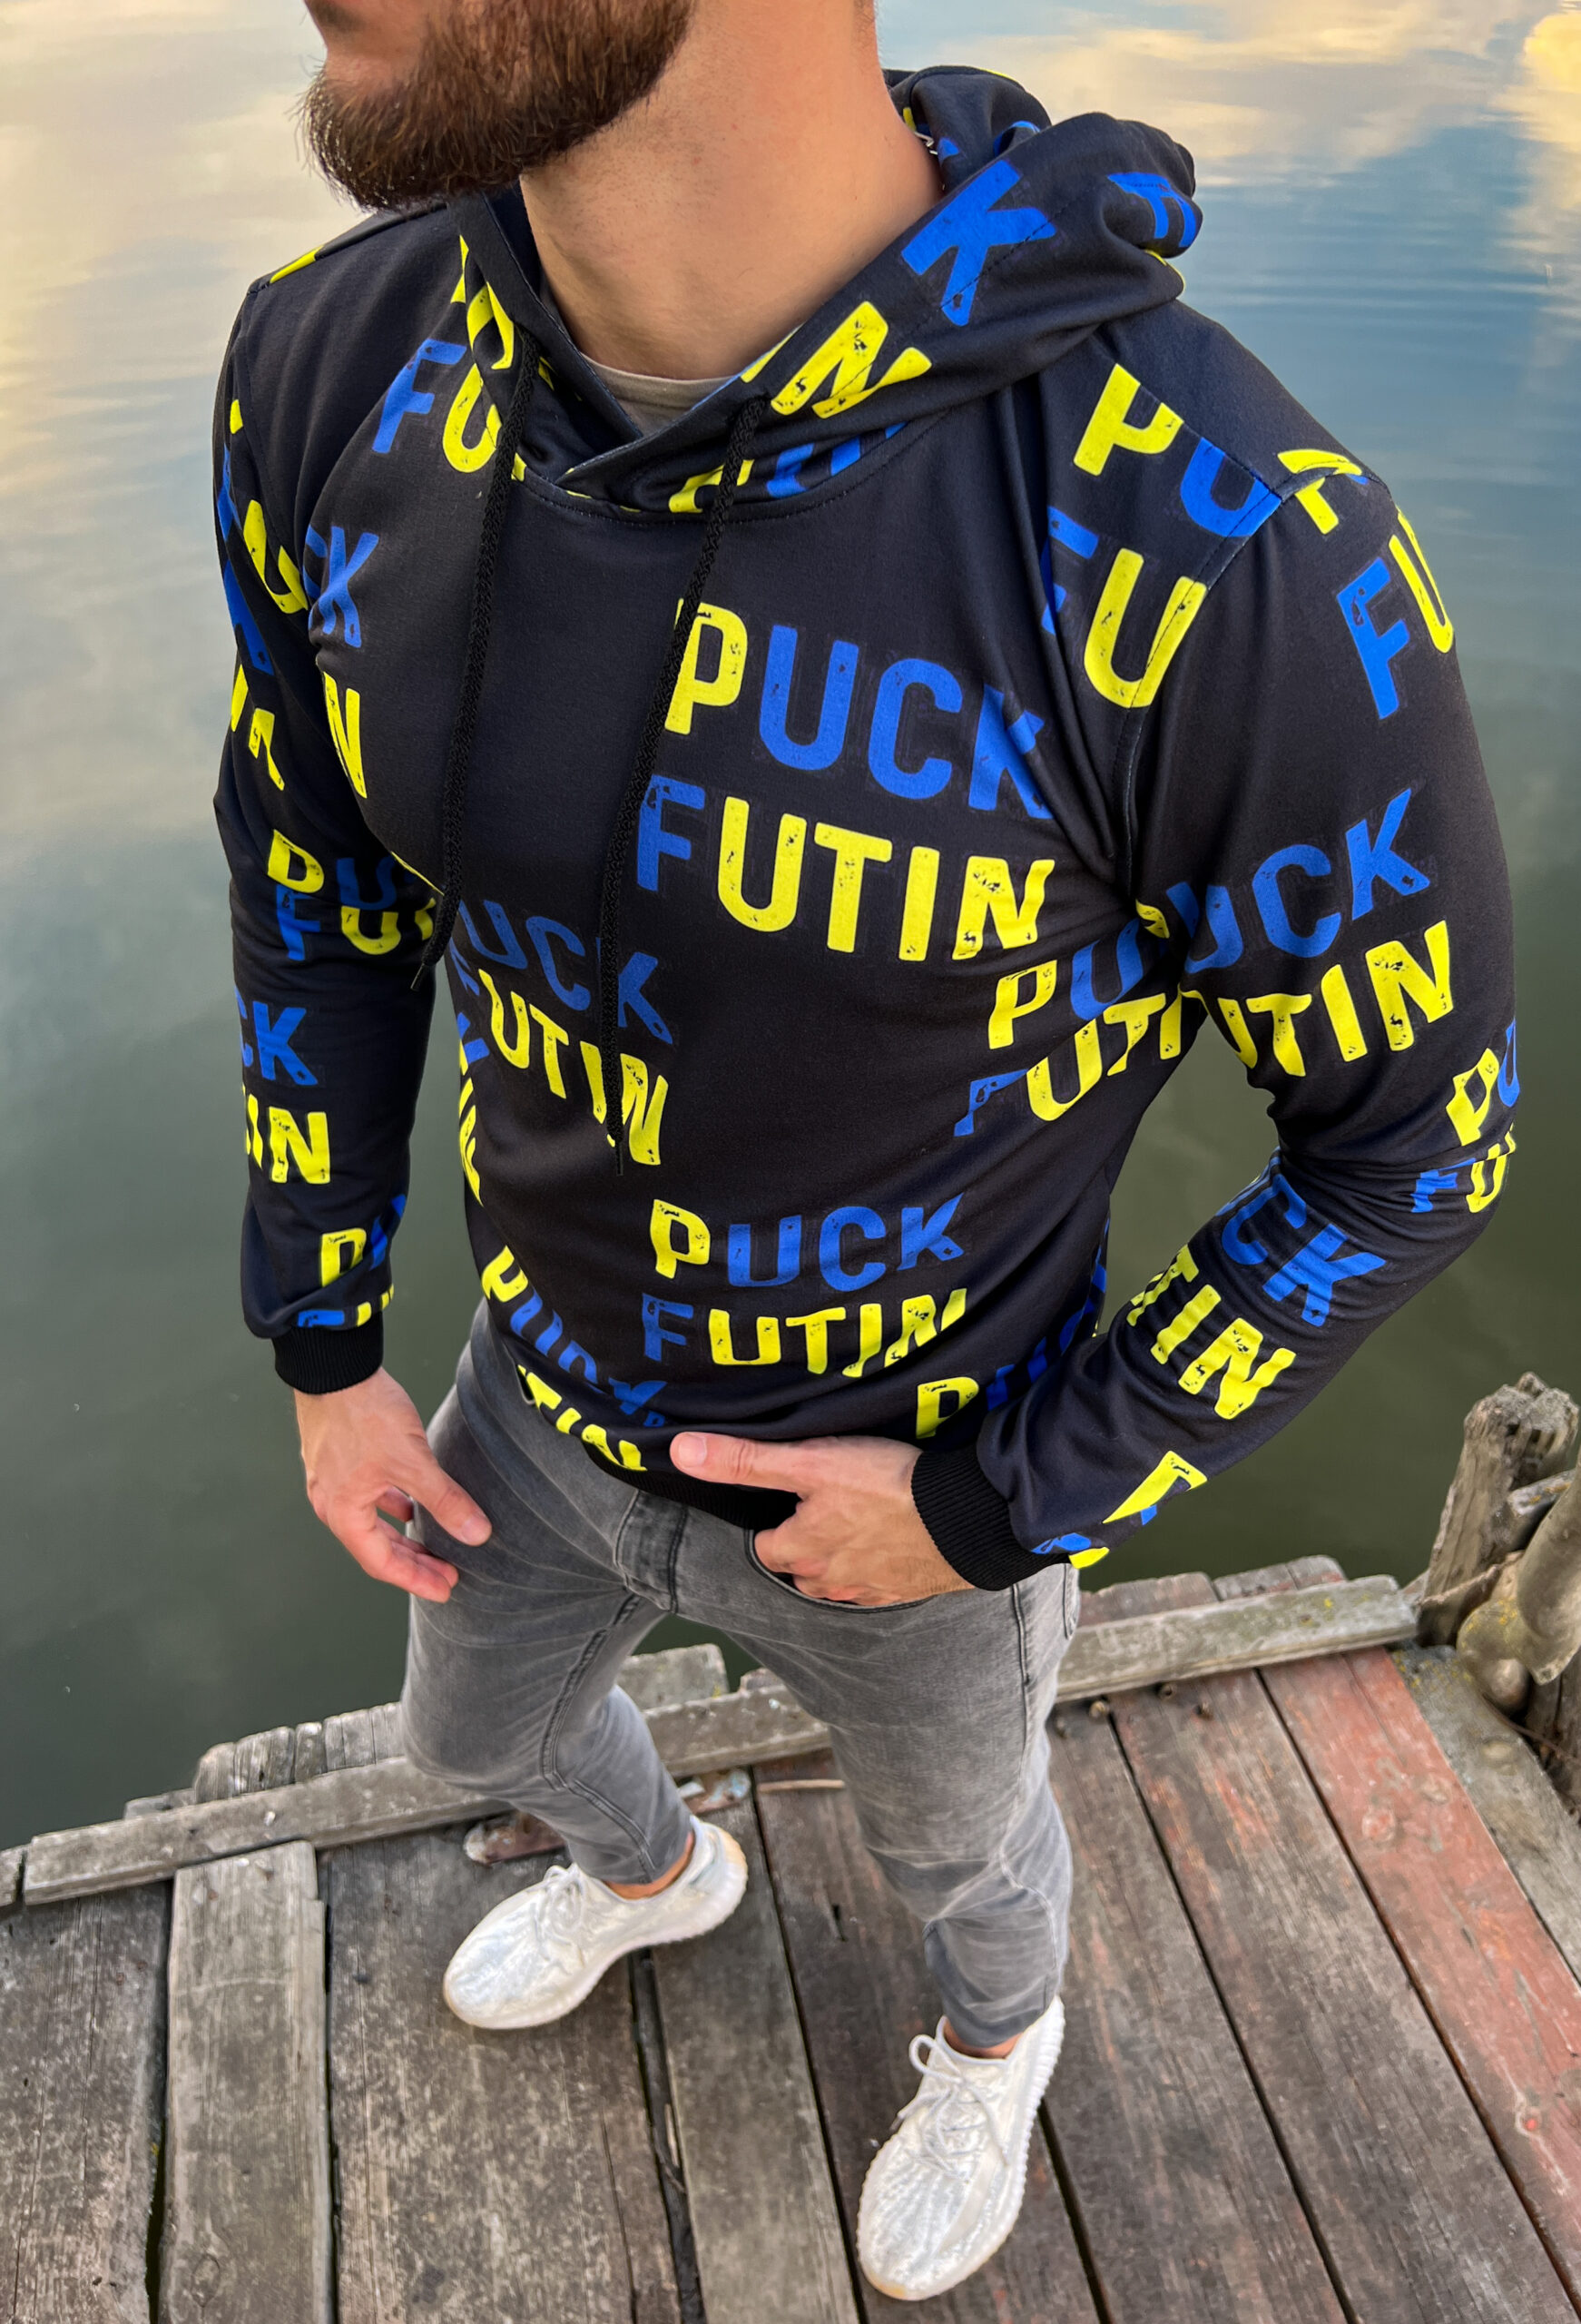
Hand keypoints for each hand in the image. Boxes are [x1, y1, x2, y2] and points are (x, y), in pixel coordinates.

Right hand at [293, 1368, 489, 1602]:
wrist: (334, 1365)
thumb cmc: (365, 1413)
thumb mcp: (413, 1462)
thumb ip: (445, 1500)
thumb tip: (477, 1535)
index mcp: (344, 1513)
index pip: (382, 1563)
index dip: (416, 1580)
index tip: (446, 1589)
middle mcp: (332, 1503)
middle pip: (376, 1547)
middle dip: (413, 1563)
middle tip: (448, 1574)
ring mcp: (333, 1480)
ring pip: (373, 1522)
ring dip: (404, 1535)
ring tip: (435, 1544)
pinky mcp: (339, 1458)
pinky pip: (370, 1497)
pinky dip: (393, 1506)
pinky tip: (414, 1503)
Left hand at [668, 1432, 971, 1605]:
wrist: (965, 1517)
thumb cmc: (886, 1486)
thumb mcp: (810, 1461)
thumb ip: (747, 1460)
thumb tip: (682, 1453)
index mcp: (800, 1550)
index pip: (764, 1547)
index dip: (769, 1523)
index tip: (781, 1502)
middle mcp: (830, 1579)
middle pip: (800, 1569)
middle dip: (802, 1546)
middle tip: (817, 1511)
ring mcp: (870, 1590)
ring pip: (838, 1580)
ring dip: (839, 1559)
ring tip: (854, 1526)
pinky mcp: (907, 1590)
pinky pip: (880, 1584)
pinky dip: (879, 1566)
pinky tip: (892, 1542)